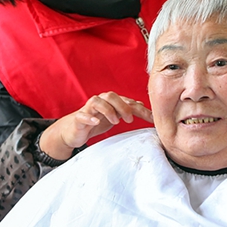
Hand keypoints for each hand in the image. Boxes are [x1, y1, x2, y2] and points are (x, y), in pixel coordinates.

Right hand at [39, 92, 153, 160]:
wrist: (74, 130)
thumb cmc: (96, 121)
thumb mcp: (114, 117)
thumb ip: (126, 110)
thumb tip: (141, 104)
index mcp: (110, 102)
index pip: (128, 102)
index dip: (141, 109)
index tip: (152, 119)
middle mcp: (100, 102)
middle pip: (111, 96)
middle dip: (123, 106)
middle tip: (130, 120)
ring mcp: (88, 109)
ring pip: (97, 101)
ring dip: (108, 110)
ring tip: (116, 121)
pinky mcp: (78, 119)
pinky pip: (82, 115)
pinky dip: (90, 117)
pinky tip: (96, 121)